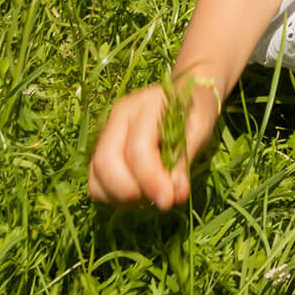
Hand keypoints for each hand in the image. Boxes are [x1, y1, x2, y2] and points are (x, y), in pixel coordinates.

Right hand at [87, 74, 220, 208]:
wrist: (189, 93)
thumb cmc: (196, 112)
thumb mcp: (199, 132)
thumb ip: (183, 163)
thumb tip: (174, 196)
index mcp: (147, 105)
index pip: (138, 149)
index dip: (151, 181)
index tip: (168, 201)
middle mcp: (120, 114)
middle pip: (106, 162)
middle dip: (129, 192)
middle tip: (158, 199)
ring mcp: (107, 129)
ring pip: (96, 172)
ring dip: (119, 196)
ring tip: (149, 197)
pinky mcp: (103, 145)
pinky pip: (96, 177)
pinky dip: (112, 195)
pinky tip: (137, 193)